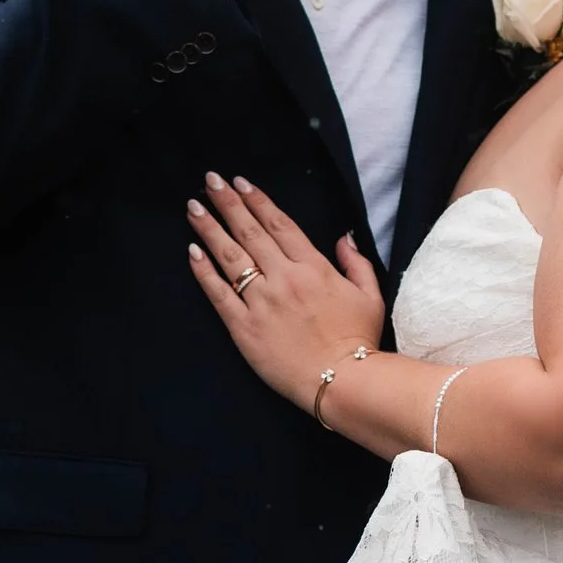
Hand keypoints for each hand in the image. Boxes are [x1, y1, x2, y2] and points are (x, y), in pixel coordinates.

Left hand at [186, 173, 383, 413]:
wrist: (341, 381)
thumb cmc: (359, 339)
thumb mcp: (370, 294)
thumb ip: (356, 262)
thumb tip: (344, 237)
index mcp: (313, 267)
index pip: (279, 224)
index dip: (257, 201)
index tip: (240, 182)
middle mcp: (284, 278)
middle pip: (250, 232)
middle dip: (228, 204)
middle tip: (210, 181)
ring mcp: (261, 302)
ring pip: (231, 256)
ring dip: (210, 229)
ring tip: (194, 208)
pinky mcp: (243, 327)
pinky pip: (218, 293)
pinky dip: (204, 271)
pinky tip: (192, 251)